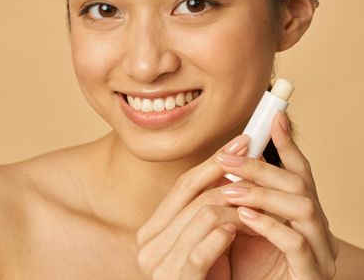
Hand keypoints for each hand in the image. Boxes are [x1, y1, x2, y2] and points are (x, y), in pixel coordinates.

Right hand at [135, 134, 254, 278]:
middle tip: (256, 167)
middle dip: (229, 180)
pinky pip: (202, 247)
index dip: (211, 162)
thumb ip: (202, 214)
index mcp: (150, 231)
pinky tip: (238, 229)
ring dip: (236, 209)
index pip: (182, 187)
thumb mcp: (199, 244)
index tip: (239, 142)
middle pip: (193, 197)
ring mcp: (158, 263)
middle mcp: (148, 244)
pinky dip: (223, 235)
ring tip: (258, 208)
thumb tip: (228, 173)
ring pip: (203, 216)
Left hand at [219, 111, 338, 278]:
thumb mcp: (241, 229)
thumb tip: (226, 163)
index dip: (288, 144)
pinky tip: (243, 217)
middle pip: (300, 183)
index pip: (299, 172)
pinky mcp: (311, 274)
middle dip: (262, 166)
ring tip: (228, 192)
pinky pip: (296, 242)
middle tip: (227, 158)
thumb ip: (241, 201)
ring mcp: (318, 252)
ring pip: (303, 207)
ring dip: (263, 194)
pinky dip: (269, 225)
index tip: (274, 117)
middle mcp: (315, 229)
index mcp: (300, 215)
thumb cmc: (246, 269)